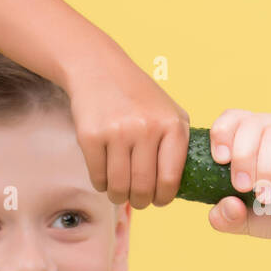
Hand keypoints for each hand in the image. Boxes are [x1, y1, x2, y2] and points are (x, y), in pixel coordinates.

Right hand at [67, 52, 189, 207]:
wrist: (99, 69)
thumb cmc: (138, 96)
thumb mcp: (170, 112)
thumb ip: (180, 145)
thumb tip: (178, 186)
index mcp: (171, 125)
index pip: (170, 179)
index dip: (164, 197)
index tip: (158, 200)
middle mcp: (146, 128)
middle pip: (143, 187)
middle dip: (141, 201)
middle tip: (138, 199)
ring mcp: (117, 132)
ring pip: (119, 186)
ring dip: (119, 196)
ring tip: (120, 192)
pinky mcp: (90, 135)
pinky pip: (96, 177)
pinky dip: (100, 184)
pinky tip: (104, 177)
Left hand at [205, 110, 270, 240]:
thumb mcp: (242, 219)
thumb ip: (225, 218)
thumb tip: (228, 205)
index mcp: (250, 132)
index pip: (232, 117)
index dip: (222, 133)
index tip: (220, 160)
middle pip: (251, 124)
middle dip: (243, 156)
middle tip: (244, 187)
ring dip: (266, 168)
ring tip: (266, 196)